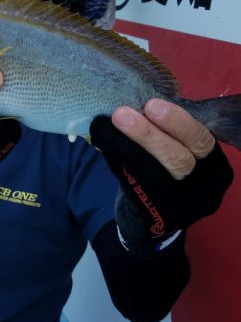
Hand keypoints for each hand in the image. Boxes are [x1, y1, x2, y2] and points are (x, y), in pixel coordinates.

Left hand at [90, 99, 233, 256]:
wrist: (156, 217)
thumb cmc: (169, 173)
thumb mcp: (181, 153)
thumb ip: (170, 134)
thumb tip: (137, 105)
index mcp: (215, 166)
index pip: (201, 141)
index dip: (178, 122)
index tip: (152, 105)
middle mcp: (204, 187)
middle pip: (180, 160)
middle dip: (150, 135)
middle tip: (123, 114)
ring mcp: (182, 205)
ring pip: (156, 174)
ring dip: (131, 146)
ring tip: (112, 125)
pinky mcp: (158, 215)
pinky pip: (136, 185)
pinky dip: (119, 161)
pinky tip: (106, 143)